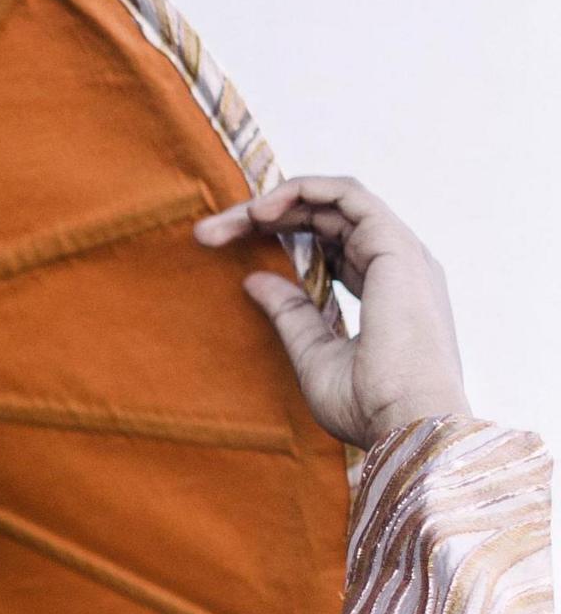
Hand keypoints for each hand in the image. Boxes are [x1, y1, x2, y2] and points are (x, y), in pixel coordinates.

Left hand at [193, 175, 468, 447]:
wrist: (405, 422)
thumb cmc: (368, 404)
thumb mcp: (313, 353)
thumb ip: (290, 313)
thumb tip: (255, 280)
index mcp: (386, 289)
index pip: (328, 244)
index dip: (276, 236)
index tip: (218, 246)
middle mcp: (397, 265)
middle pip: (324, 218)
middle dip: (263, 217)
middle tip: (207, 234)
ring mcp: (400, 253)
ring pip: (331, 201)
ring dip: (275, 201)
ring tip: (228, 221)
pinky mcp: (395, 246)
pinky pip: (347, 194)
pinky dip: (302, 191)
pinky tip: (260, 212)